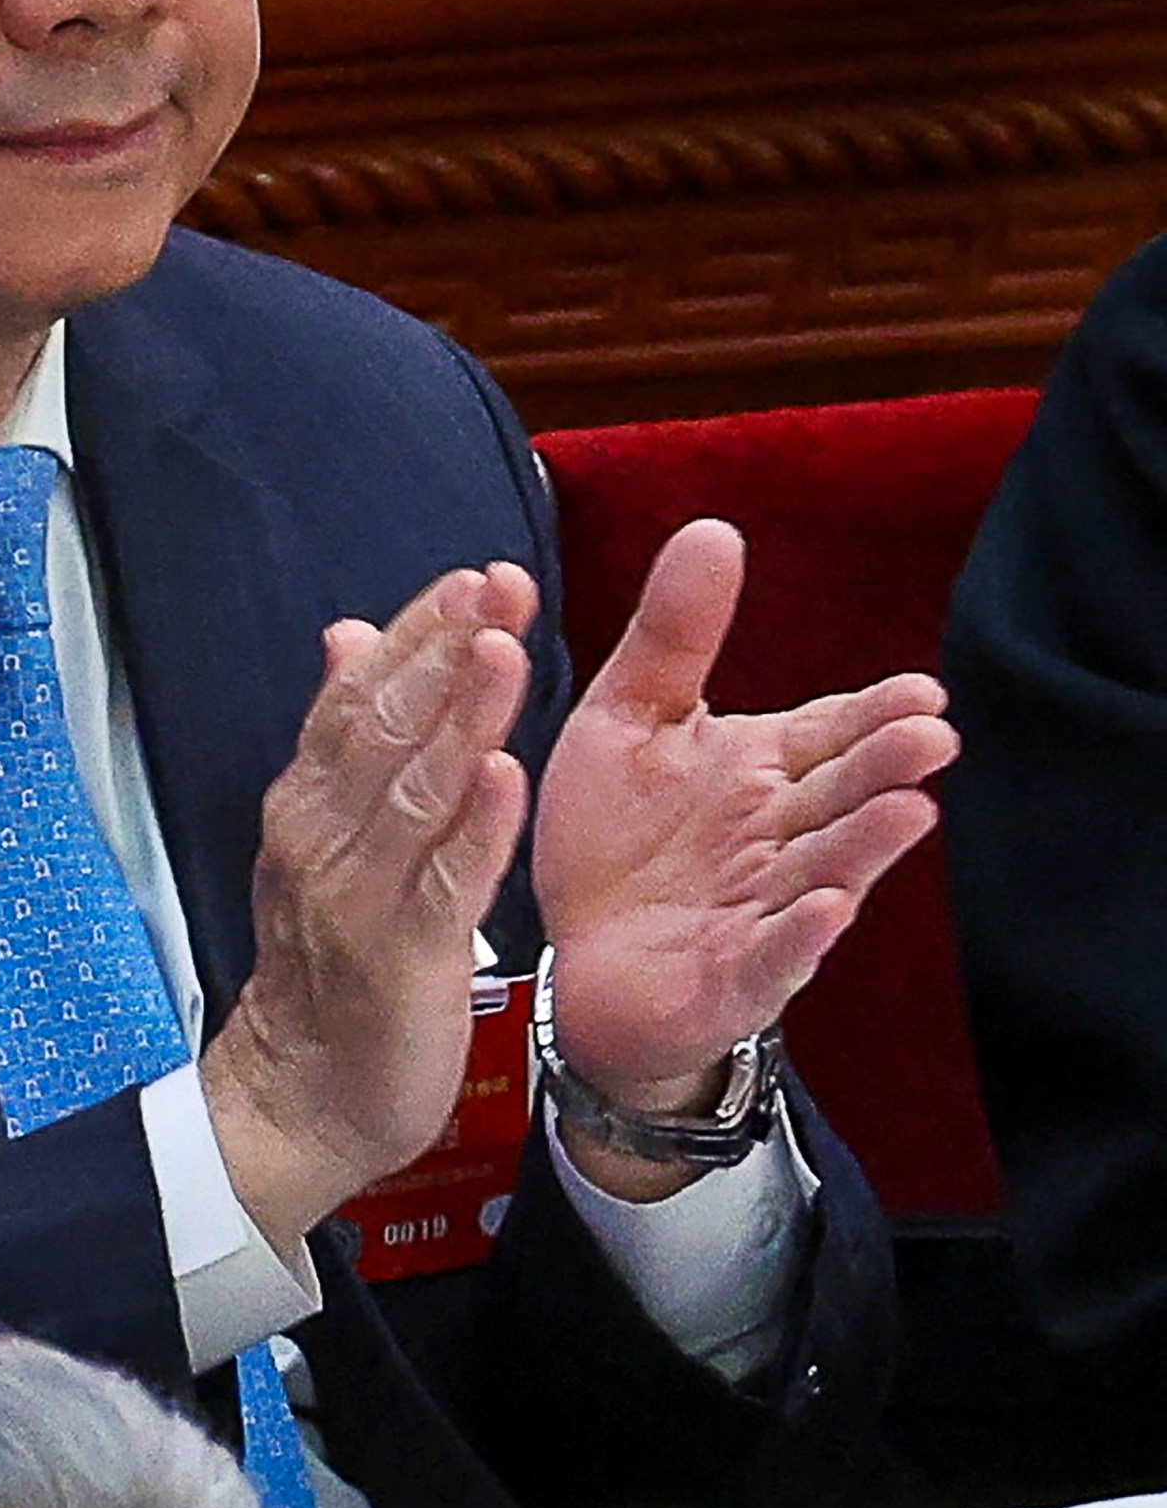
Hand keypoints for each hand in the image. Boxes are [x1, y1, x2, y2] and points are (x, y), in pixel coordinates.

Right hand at [203, 564, 539, 1248]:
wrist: (302, 1096)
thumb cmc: (332, 966)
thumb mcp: (327, 843)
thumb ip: (346, 744)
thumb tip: (347, 636)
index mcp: (308, 805)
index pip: (355, 698)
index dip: (414, 635)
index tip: (474, 576)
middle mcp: (322, 838)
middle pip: (382, 727)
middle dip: (444, 650)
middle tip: (502, 584)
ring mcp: (355, 897)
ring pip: (412, 790)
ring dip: (460, 716)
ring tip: (506, 649)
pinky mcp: (399, 958)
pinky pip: (442, 883)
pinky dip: (473, 828)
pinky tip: (504, 774)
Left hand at [532, 519, 953, 1191]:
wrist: (576, 960)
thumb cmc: (617, 837)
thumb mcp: (629, 720)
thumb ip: (672, 636)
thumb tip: (715, 528)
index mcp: (761, 773)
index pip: (829, 734)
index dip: (873, 715)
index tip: (921, 690)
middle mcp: (777, 840)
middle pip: (840, 798)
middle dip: (883, 769)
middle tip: (931, 734)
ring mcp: (761, 913)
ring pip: (823, 874)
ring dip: (863, 846)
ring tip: (909, 811)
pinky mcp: (729, 979)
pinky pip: (769, 960)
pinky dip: (795, 939)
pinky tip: (825, 912)